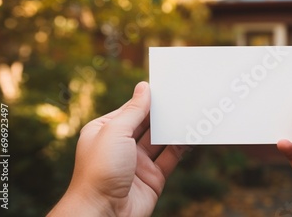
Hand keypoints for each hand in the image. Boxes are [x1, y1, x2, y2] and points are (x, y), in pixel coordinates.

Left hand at [49, 82, 186, 216]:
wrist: (103, 213)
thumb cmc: (100, 170)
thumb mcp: (115, 131)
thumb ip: (133, 110)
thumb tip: (144, 88)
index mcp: (105, 131)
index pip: (130, 110)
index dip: (147, 99)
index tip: (166, 88)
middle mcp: (121, 146)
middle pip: (147, 124)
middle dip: (163, 113)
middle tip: (182, 98)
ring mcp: (138, 162)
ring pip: (160, 140)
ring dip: (174, 128)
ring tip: (190, 112)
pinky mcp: (153, 177)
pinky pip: (170, 157)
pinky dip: (181, 146)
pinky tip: (191, 135)